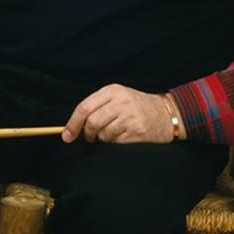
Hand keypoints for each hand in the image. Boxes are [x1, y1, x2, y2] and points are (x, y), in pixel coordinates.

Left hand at [62, 84, 181, 144]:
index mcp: (112, 90)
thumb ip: (97, 106)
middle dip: (87, 134)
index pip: (85, 107)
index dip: (73, 123)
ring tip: (113, 133)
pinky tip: (123, 136)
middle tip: (90, 138)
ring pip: (103, 134)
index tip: (67, 136)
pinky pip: (116, 142)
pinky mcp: (137, 131)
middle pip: (92, 123)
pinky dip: (114, 143)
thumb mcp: (118, 97)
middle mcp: (121, 101)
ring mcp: (130, 116)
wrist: (166, 113)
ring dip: (103, 138)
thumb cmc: (136, 106)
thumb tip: (74, 126)